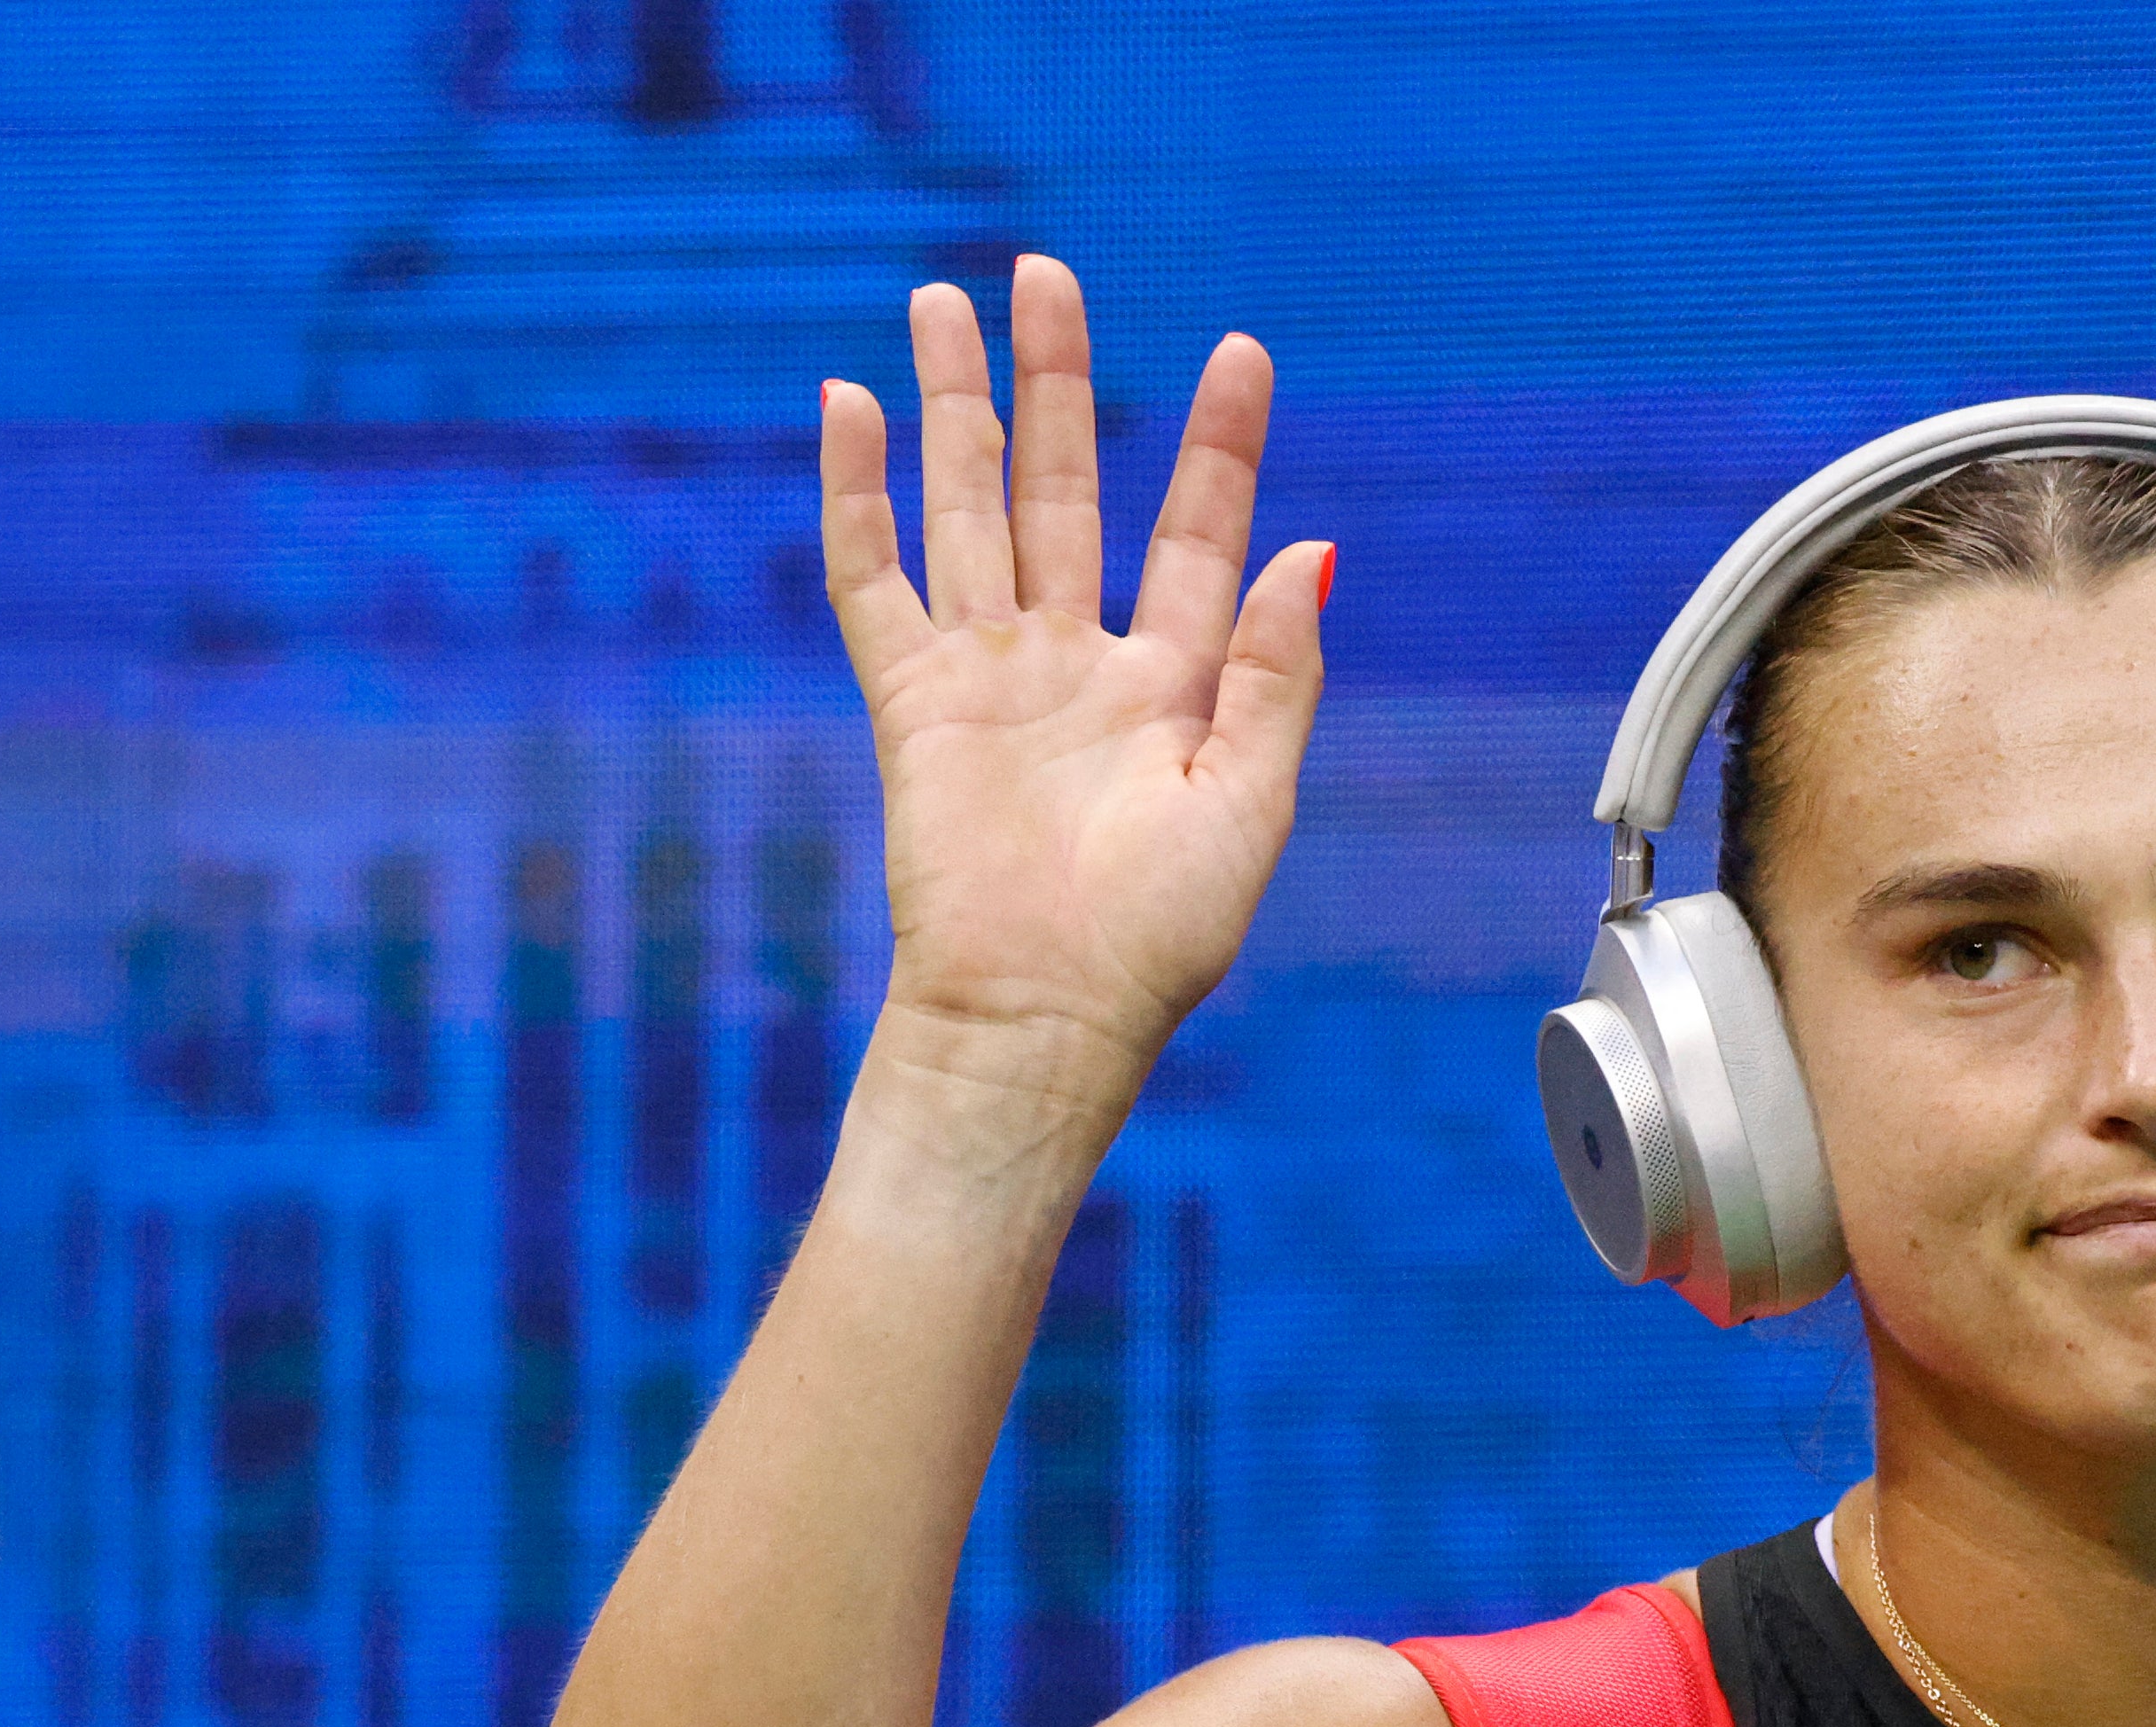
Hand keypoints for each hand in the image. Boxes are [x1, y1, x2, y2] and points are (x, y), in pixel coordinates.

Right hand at [819, 257, 1329, 1082]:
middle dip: (1056, 381)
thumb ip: (1274, 671)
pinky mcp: (910, 703)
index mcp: (1171, 688)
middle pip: (1061, 488)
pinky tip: (844, 408)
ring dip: (954, 404)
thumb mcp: (1248, 800)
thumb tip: (1311, 547)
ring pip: (965, 505)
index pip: (1195, 534)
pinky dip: (854, 493)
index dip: (1219, 445)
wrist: (1042, 1021)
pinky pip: (871, 578)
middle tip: (1047, 276)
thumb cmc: (1155, 943)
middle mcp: (1075, 664)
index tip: (1240, 353)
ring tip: (943, 303)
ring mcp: (987, 676)